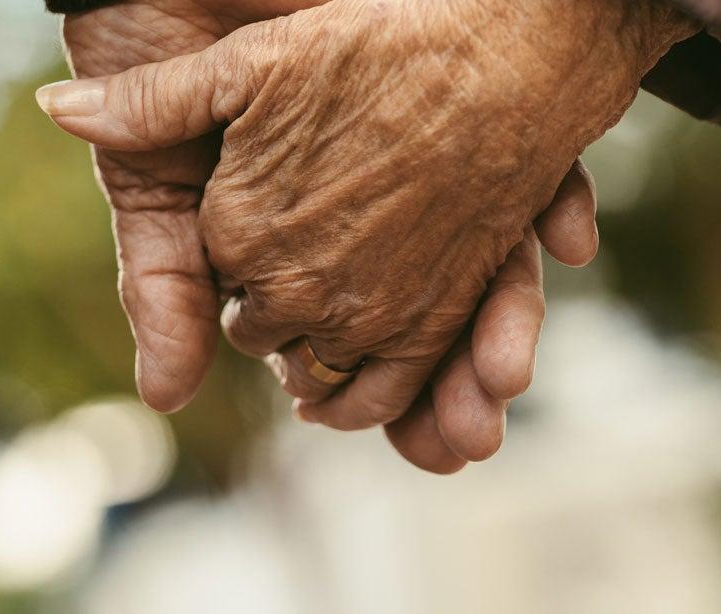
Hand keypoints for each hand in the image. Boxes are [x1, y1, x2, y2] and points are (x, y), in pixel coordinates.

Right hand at [55, 0, 627, 470]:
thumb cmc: (166, 65)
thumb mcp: (155, 183)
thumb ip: (161, 282)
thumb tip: (163, 397)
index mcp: (302, 254)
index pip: (341, 349)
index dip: (364, 400)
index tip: (393, 441)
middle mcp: (374, 223)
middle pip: (429, 330)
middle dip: (452, 391)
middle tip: (467, 442)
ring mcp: (430, 172)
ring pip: (490, 276)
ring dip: (507, 330)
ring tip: (506, 382)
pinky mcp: (473, 114)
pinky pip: (536, 176)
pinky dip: (556, 208)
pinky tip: (566, 238)